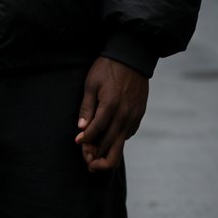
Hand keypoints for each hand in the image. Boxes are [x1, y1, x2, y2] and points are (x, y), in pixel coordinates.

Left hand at [75, 57, 147, 171]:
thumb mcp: (91, 84)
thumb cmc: (108, 68)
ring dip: (107, 152)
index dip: (85, 140)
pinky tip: (108, 138)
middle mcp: (124, 115)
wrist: (132, 58)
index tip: (78, 142)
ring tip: (95, 154)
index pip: (96, 131)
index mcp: (110, 105)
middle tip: (87, 160)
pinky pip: (128, 135)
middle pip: (111, 146)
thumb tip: (82, 128)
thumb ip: (87, 107)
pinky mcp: (139, 115)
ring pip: (121, 144)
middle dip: (97, 157)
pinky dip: (118, 141)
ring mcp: (134, 116)